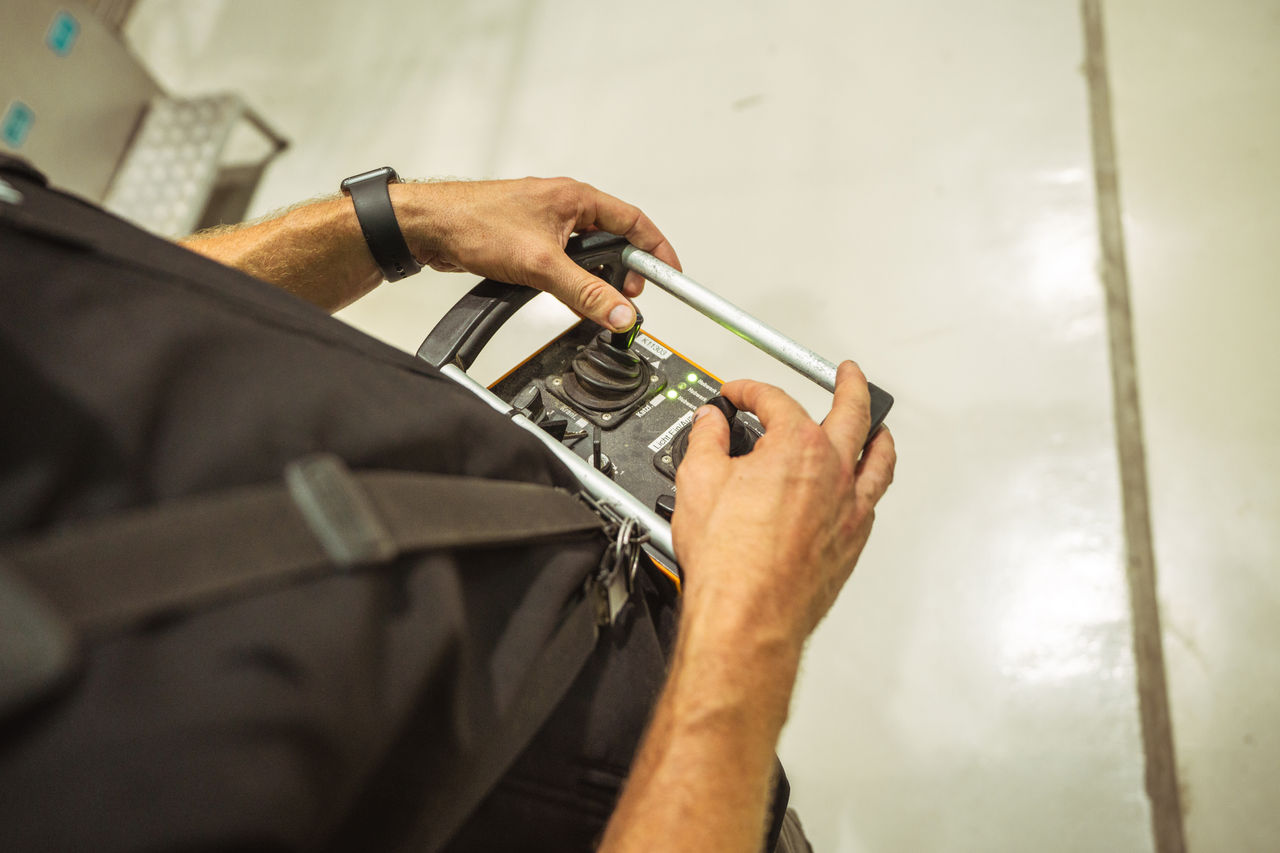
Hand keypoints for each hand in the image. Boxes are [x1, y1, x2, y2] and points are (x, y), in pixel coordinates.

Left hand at [392, 177, 680, 331]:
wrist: (429, 227)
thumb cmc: (475, 223)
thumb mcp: (541, 264)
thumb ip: (586, 291)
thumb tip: (621, 311)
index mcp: (576, 198)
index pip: (634, 222)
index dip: (656, 249)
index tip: (671, 274)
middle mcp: (564, 206)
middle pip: (613, 239)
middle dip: (625, 271)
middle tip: (628, 298)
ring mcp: (546, 223)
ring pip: (587, 254)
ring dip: (594, 278)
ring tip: (596, 301)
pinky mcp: (528, 240)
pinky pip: (564, 262)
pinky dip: (571, 280)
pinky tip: (565, 296)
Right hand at [671, 361, 896, 640]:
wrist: (748, 615)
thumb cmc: (729, 561)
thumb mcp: (697, 481)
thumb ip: (705, 441)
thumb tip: (709, 422)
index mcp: (797, 447)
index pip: (776, 400)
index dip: (750, 391)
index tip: (737, 395)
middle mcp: (834, 471)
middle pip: (853, 412)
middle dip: (849, 385)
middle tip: (847, 373)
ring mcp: (850, 507)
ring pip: (879, 458)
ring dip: (878, 433)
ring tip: (877, 424)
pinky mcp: (853, 541)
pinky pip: (873, 498)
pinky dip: (871, 481)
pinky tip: (862, 484)